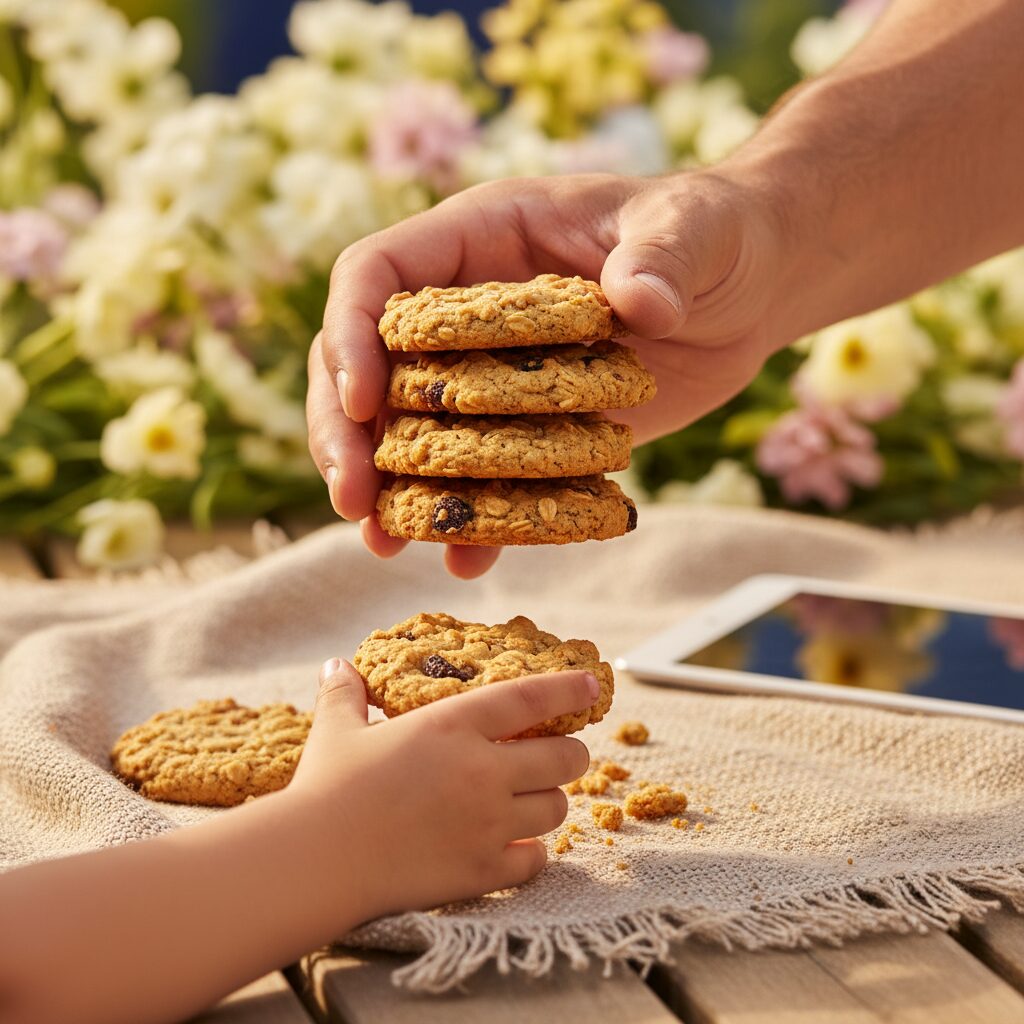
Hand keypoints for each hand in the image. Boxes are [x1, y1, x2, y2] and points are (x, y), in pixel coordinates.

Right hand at [287, 659, 594, 923]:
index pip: (530, 698)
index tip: (590, 687)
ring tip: (533, 799)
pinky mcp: (482, 870)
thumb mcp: (335, 730)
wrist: (316, 860)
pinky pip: (535, 860)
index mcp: (452, 725)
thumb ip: (345, 694)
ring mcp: (488, 823)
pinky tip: (515, 847)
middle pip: (563, 757)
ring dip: (551, 801)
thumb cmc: (325, 788)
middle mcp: (483, 771)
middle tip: (560, 755)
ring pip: (557, 808)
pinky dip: (532, 853)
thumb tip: (336, 665)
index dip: (568, 690)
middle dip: (572, 754)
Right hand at [308, 169, 791, 576]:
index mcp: (481, 239)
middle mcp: (468, 309)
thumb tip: (639, 303)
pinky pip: (483, 473)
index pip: (377, 275)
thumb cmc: (711, 234)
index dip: (353, 334)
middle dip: (347, 430)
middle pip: (368, 362)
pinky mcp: (531, 426)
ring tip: (380, 542)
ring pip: (411, 428)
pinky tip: (465, 557)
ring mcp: (494, 372)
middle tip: (351, 500)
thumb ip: (661, 258)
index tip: (362, 402)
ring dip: (389, 486)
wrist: (747, 289)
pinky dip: (471, 514)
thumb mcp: (691, 230)